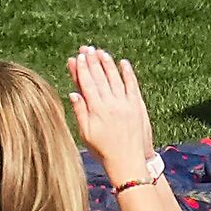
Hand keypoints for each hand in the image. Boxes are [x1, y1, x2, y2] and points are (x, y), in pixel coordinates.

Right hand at [67, 45, 157, 182]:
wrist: (127, 161)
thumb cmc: (103, 150)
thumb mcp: (86, 134)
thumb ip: (80, 112)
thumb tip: (73, 93)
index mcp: (96, 110)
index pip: (87, 84)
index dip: (81, 69)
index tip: (77, 57)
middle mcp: (111, 103)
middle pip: (100, 77)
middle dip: (92, 61)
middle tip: (86, 49)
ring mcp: (125, 103)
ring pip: (115, 78)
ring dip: (107, 63)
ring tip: (101, 52)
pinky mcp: (137, 105)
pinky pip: (132, 84)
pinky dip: (128, 73)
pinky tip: (123, 62)